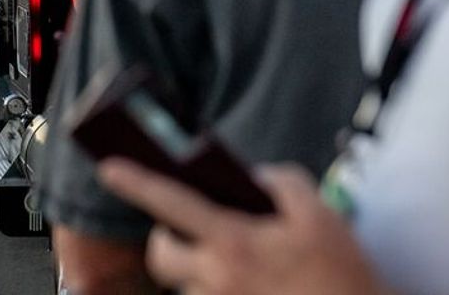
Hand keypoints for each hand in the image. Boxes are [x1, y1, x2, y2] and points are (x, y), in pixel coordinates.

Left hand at [99, 160, 390, 294]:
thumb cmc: (341, 274)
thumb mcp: (320, 214)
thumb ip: (281, 183)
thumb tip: (253, 177)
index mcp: (234, 242)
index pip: (171, 203)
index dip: (136, 182)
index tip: (107, 167)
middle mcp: (217, 280)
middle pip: (160, 255)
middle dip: (166, 241)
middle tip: (191, 233)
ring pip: (183, 287)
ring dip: (199, 275)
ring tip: (240, 270)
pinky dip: (217, 292)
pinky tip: (252, 286)